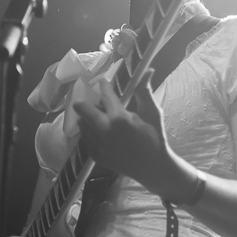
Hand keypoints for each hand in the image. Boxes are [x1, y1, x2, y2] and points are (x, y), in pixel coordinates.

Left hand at [73, 69, 193, 200]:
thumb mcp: (152, 112)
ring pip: (82, 123)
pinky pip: (85, 137)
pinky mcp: (95, 155)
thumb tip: (148, 69)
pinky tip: (102, 131)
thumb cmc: (155, 136)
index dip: (104, 86)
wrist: (153, 167)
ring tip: (100, 116)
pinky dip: (90, 131)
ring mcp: (98, 145)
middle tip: (92, 99)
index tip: (103, 81)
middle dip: (84, 100)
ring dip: (88, 117)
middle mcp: (104, 131)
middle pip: (81, 109)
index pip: (105, 95)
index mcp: (119, 118)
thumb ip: (144, 90)